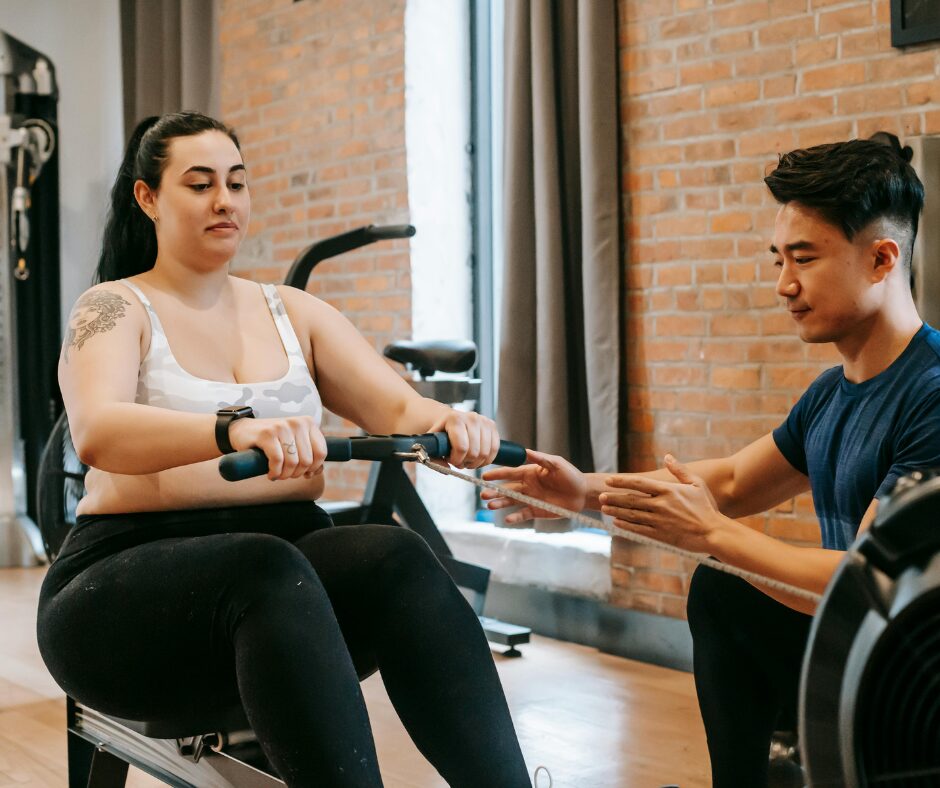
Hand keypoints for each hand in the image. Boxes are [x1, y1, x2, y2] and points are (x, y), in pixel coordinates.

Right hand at [228, 415, 326, 480]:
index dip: (314, 468)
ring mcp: (282, 427)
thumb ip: (309, 456)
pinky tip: (271, 473)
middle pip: (307, 460)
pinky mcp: (267, 434)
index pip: (321, 452)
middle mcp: (298, 423)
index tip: (304, 473)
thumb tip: (318, 471)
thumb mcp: (294, 445)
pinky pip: (278, 461)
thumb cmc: (272, 441)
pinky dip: (275, 472)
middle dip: (297, 473)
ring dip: (285, 475)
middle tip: (286, 474)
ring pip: (293, 462)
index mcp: (309, 423)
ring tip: (278, 474)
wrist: (243, 431)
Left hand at [429, 409, 499, 468]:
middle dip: (466, 462)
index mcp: (455, 419)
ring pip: (485, 453)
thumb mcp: (433, 444)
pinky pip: (495, 449)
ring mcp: (484, 421)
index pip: (461, 447)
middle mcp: (472, 418)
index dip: (456, 460)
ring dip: (476, 462)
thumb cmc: (442, 433)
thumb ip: (434, 458)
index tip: (452, 460)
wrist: (450, 421)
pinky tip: (477, 458)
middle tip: (460, 461)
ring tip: (467, 459)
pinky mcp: (492, 426)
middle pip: (474, 452)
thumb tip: (447, 469)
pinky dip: (486, 459)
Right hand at [481, 449, 586, 523]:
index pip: (510, 473)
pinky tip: (506, 519)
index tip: (485, 476)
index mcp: (530, 473)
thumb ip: (541, 459)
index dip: (497, 474)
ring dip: (500, 504)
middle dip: (494, 491)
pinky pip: (522, 514)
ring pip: (511, 502)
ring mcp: (530, 499)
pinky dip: (514, 517)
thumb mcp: (557, 464)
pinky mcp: (536, 511)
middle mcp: (527, 486)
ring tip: (490, 506)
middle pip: (507, 489)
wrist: (582, 493)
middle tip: (484, 495)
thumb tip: (526, 451)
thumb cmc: (570, 475)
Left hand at [599, 454, 722, 552]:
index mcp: (668, 491)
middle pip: (631, 500)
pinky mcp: (661, 535)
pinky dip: (626, 526)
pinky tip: (617, 523)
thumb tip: (667, 456)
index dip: (622, 481)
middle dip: (614, 498)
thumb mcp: (696, 484)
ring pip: (632, 515)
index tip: (609, 480)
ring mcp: (659, 521)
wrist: (714, 532)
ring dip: (616, 511)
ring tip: (604, 509)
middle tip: (600, 496)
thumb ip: (680, 470)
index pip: (639, 483)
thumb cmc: (706, 507)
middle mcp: (661, 505)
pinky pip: (639, 529)